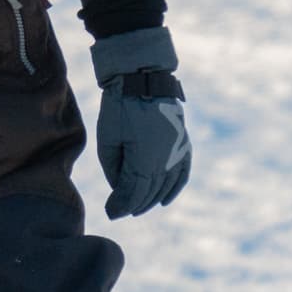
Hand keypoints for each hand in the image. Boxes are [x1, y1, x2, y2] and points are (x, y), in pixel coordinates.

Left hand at [90, 26, 191, 219]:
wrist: (143, 78)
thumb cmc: (120, 107)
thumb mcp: (108, 139)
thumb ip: (114, 169)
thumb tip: (120, 187)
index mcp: (145, 160)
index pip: (133, 193)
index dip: (121, 205)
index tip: (110, 212)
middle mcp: (165, 160)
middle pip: (149, 192)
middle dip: (133, 205)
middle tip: (118, 211)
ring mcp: (177, 152)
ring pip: (165, 185)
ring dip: (151, 200)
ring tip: (136, 207)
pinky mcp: (182, 143)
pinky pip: (183, 172)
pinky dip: (175, 188)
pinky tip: (164, 201)